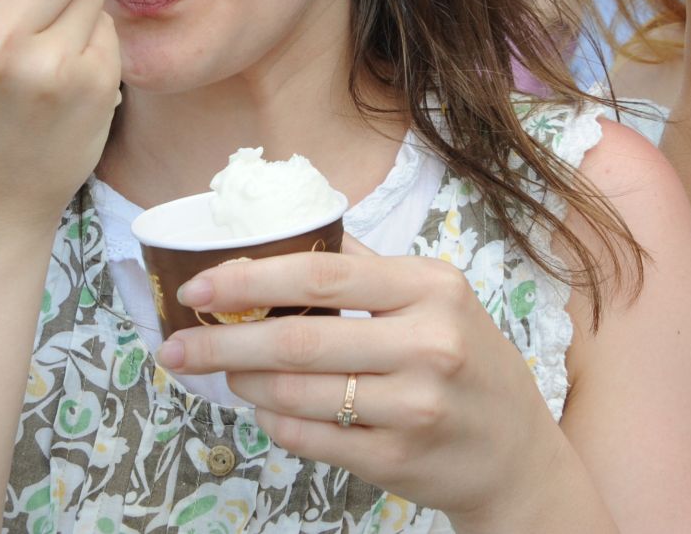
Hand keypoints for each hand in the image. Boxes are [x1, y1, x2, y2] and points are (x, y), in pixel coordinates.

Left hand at [160, 237, 559, 524]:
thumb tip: (287, 231)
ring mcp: (415, 406)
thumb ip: (368, 268)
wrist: (515, 453)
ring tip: (227, 374)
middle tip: (175, 345)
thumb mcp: (437, 299)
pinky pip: (309, 438)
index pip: (323, 272)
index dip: (251, 278)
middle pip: (299, 337)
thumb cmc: (466, 363)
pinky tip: (266, 409)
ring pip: (297, 393)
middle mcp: (428, 344)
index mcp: (431, 288)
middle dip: (223, 342)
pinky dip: (274, 422)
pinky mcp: (398, 459)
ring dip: (245, 383)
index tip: (198, 287)